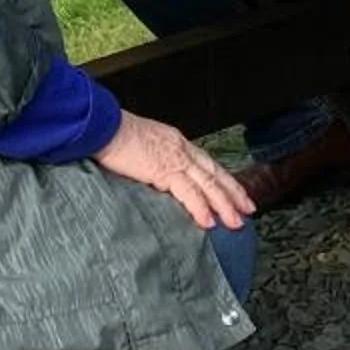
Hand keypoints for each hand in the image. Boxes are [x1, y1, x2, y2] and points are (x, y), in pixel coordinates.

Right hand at [94, 111, 252, 230]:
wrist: (102, 126)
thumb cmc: (112, 135)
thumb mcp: (141, 146)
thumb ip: (153, 161)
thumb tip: (155, 177)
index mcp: (176, 142)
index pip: (207, 163)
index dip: (223, 179)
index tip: (235, 193)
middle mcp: (181, 149)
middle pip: (214, 174)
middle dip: (233, 193)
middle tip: (248, 210)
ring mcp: (175, 159)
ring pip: (208, 185)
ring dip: (224, 206)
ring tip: (236, 223)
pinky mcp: (164, 170)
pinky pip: (188, 192)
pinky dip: (200, 208)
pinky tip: (209, 222)